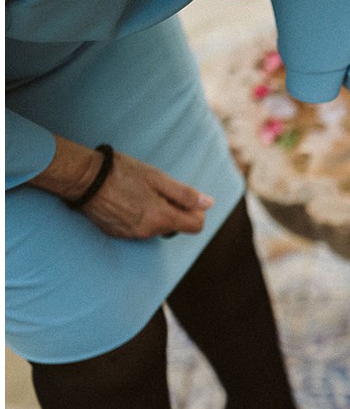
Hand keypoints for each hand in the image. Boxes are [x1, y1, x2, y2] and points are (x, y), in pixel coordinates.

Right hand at [81, 150, 213, 238]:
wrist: (82, 177)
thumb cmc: (121, 173)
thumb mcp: (158, 178)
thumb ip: (185, 195)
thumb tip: (209, 204)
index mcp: (161, 219)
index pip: (195, 227)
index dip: (196, 212)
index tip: (186, 199)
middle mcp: (146, 232)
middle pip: (174, 227)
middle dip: (174, 211)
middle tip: (159, 190)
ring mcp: (129, 235)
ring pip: (155, 228)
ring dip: (155, 214)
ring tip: (140, 193)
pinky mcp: (115, 233)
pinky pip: (137, 228)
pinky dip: (138, 217)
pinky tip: (127, 200)